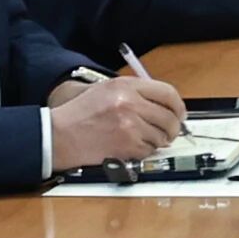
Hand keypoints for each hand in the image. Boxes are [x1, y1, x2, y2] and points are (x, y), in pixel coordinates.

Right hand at [48, 71, 190, 170]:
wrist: (59, 135)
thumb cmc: (80, 114)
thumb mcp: (106, 90)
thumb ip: (137, 92)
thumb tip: (166, 104)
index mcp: (126, 86)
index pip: (168, 93)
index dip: (178, 106)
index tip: (179, 113)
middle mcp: (130, 103)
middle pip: (170, 117)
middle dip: (173, 127)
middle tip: (169, 132)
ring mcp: (130, 125)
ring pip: (161, 136)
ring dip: (157, 140)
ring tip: (141, 138)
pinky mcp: (126, 145)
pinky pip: (149, 150)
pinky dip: (144, 151)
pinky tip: (130, 146)